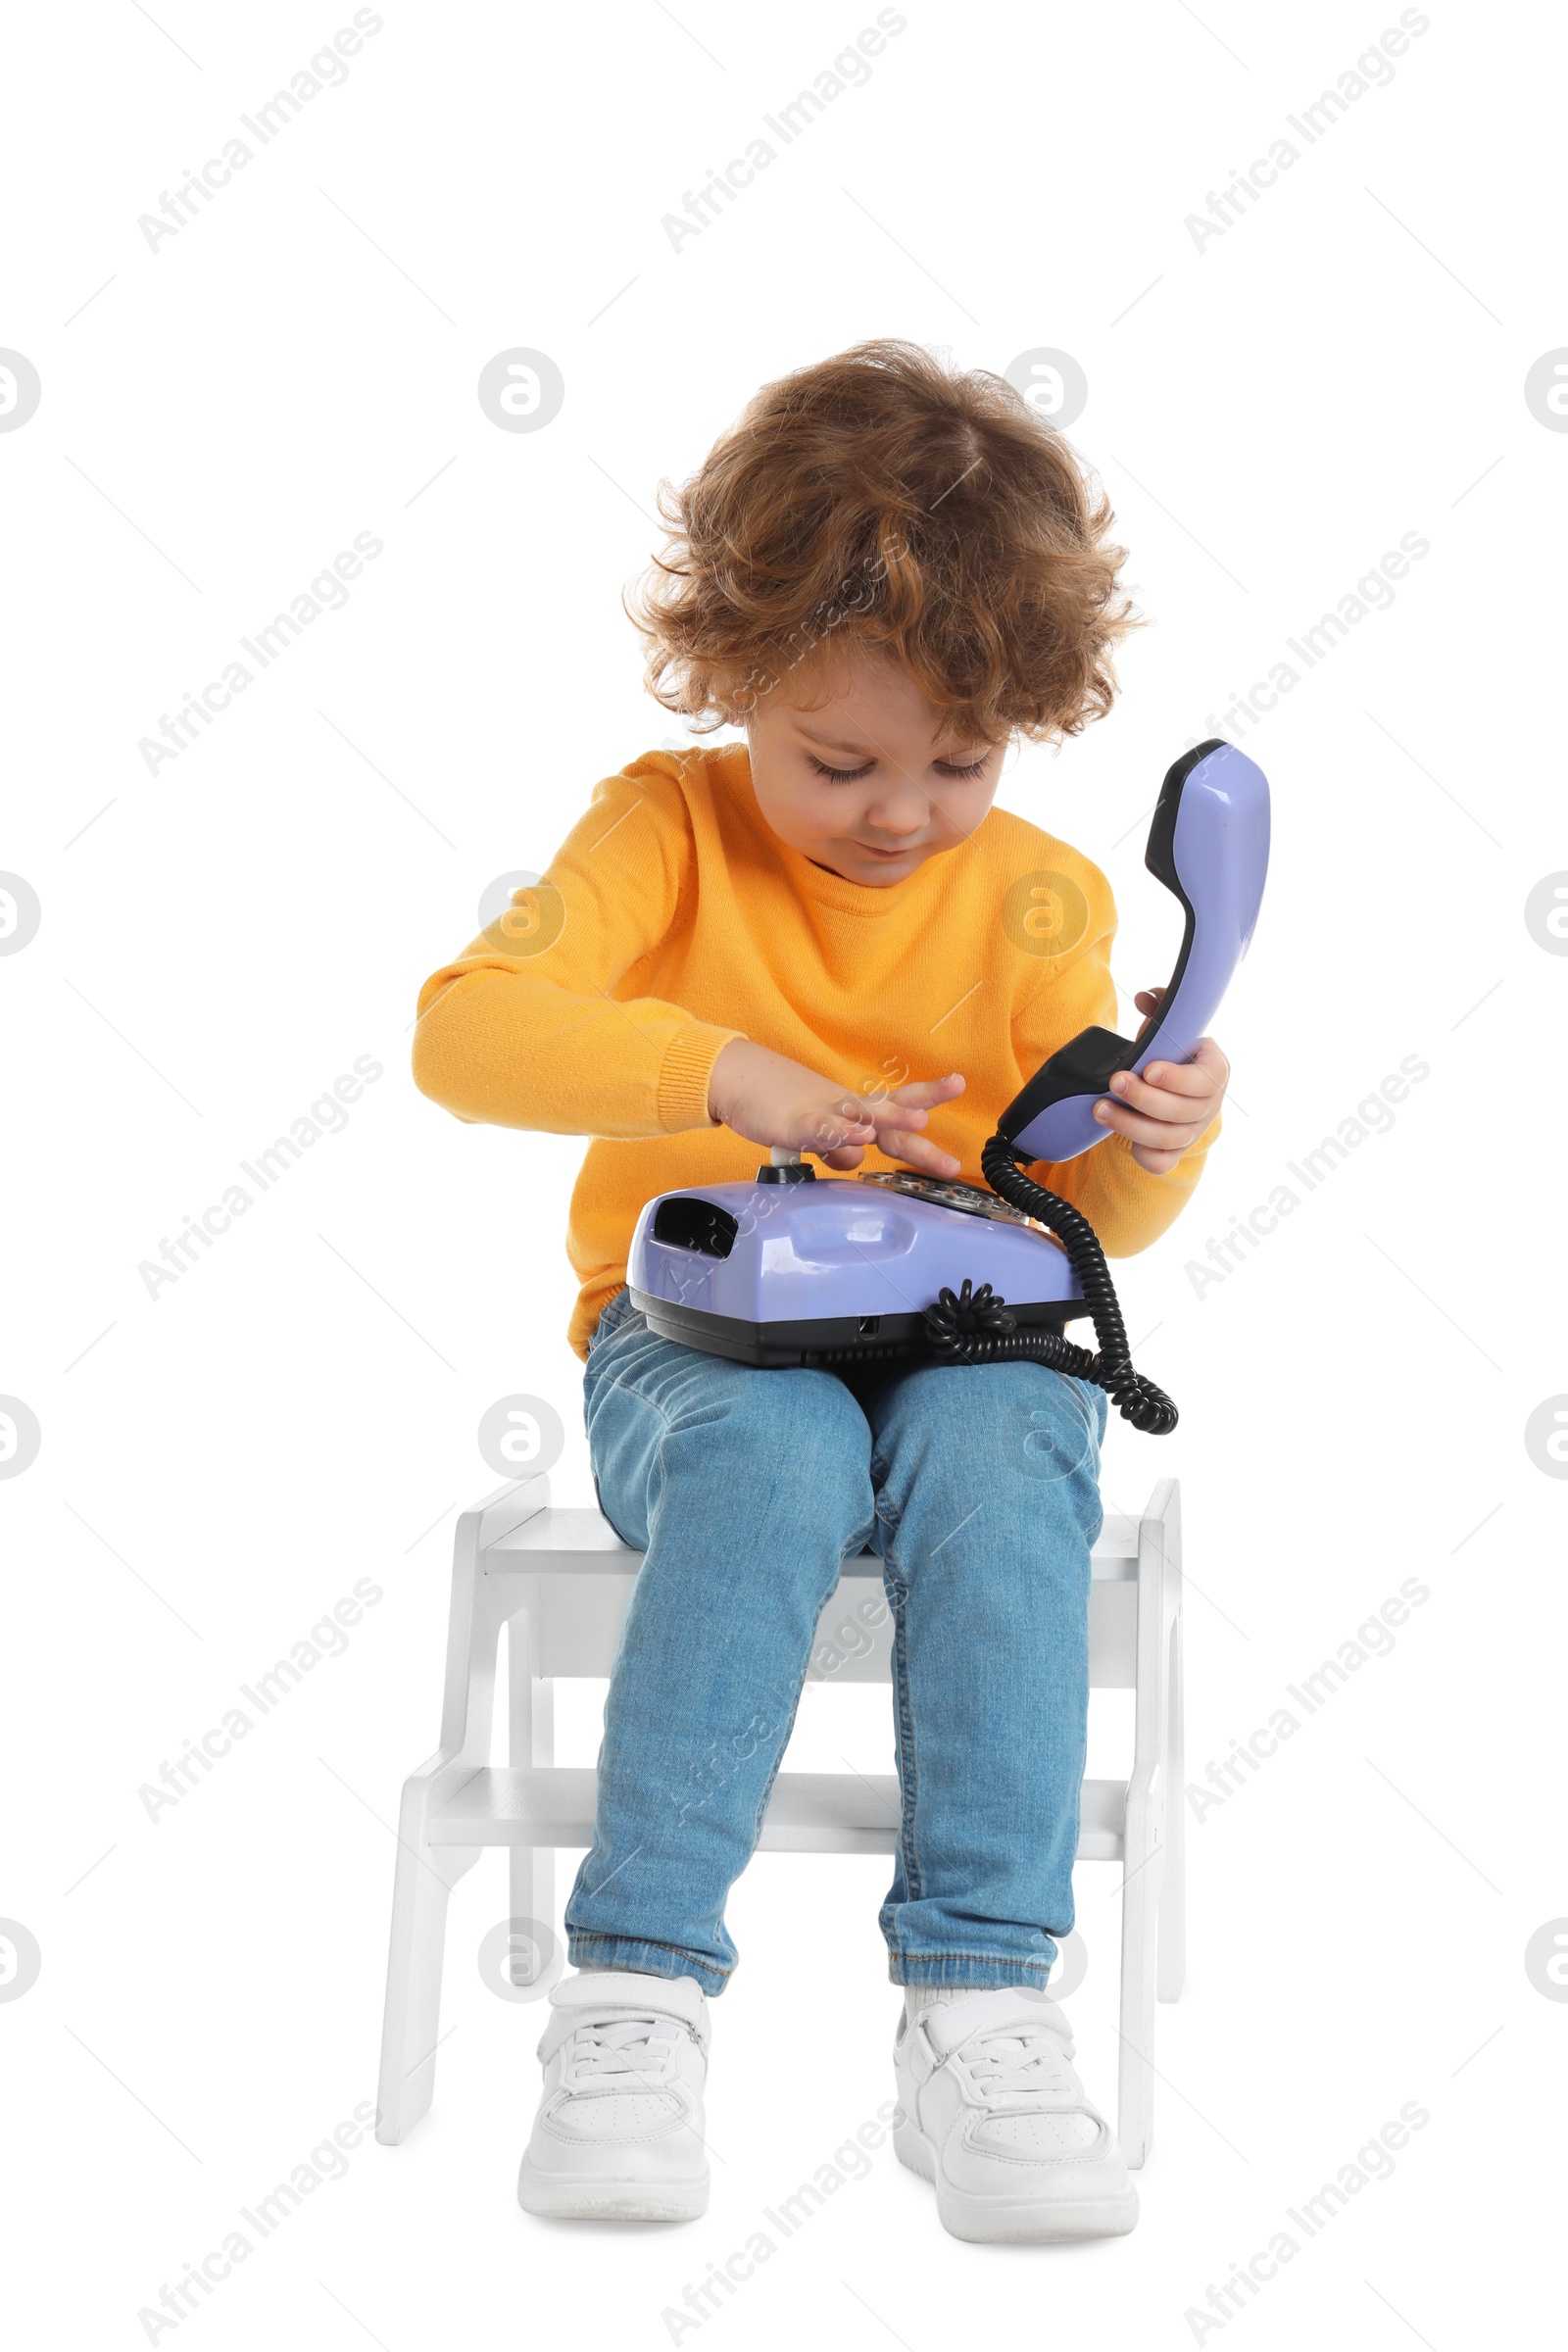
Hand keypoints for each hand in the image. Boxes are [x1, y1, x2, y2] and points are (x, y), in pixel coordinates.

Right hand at [708, 1040, 965, 1175]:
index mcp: (853, 1109)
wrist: (735, 1079)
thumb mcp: (817, 1133)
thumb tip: (856, 1160)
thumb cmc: (778, 1105)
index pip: (896, 1102)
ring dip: (892, 1117)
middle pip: (890, 1106)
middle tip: (955, 1089)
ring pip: (861, 1113)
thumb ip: (841, 1149)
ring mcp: (821, 1112)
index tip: (958, 1083)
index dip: (928, 1094)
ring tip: (919, 1119)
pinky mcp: (794, 1123)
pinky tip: (857, 1138)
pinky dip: (840, 1134)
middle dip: (923, 1106)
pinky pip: (820, 1130)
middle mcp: (844, 1107)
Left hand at [1091, 986, 1229, 1174]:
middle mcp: (1209, 1104)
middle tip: (1115, 1082)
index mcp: (1215, 1070)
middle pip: (1183, 1112)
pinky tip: (1124, 1140)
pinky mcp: (1175, 1151)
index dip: (1179, 1079)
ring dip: (1131, 1125)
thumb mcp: (1169, 1027)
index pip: (1207, 1079)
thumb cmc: (1171, 1053)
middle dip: (1144, 1099)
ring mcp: (1193, 1131)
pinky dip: (1144, 1155)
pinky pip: (1163, 1162)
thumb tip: (1145, 998)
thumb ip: (1160, 1006)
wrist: (1170, 1087)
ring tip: (1101, 1108)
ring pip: (1168, 1138)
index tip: (1150, 1070)